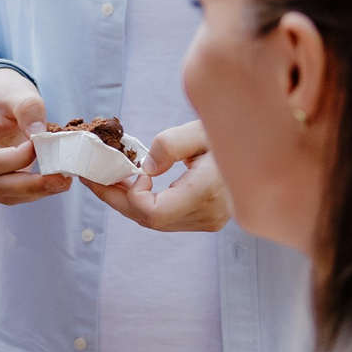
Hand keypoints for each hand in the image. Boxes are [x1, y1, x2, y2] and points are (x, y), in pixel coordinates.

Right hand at [0, 68, 68, 204]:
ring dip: (35, 191)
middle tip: (63, 179)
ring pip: (3, 195)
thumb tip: (41, 139)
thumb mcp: (17, 92)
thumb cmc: (2, 93)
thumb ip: (29, 110)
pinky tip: (52, 180)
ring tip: (62, 181)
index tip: (41, 145)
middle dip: (31, 185)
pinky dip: (32, 190)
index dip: (19, 159)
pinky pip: (10, 193)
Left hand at [84, 120, 232, 232]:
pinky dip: (142, 202)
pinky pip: (164, 218)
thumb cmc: (230, 135)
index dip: (133, 196)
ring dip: (126, 200)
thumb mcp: (200, 129)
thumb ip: (171, 145)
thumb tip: (145, 168)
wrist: (260, 151)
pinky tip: (131, 184)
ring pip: (152, 222)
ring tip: (107, 177)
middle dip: (114, 197)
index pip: (153, 213)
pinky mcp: (205, 221)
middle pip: (146, 219)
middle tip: (91, 176)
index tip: (136, 171)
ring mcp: (207, 221)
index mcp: (205, 192)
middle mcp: (207, 215)